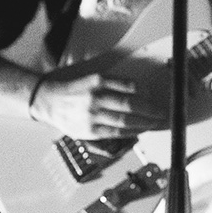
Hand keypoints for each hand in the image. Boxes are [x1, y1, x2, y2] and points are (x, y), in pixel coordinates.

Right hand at [27, 66, 162, 140]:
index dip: (146, 93)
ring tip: (155, 123)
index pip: (129, 87)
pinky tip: (140, 130)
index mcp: (98, 82)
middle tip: (161, 112)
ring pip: (125, 120)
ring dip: (144, 123)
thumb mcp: (92, 79)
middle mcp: (96, 97)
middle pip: (130, 104)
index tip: (155, 97)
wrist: (49, 102)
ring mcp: (93, 115)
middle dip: (150, 110)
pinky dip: (131, 132)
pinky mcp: (91, 130)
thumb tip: (140, 92)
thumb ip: (113, 85)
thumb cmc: (73, 91)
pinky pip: (116, 133)